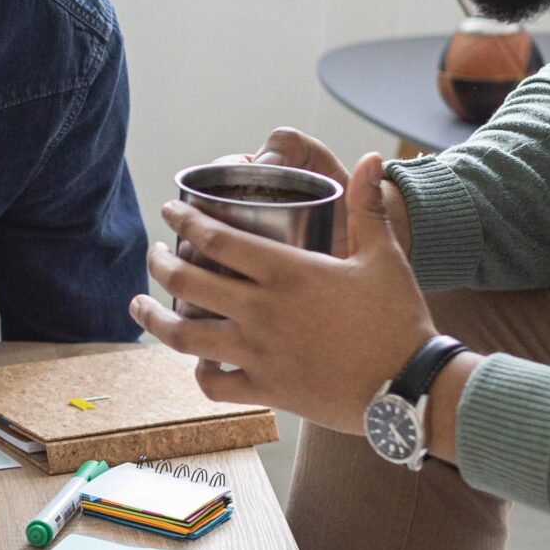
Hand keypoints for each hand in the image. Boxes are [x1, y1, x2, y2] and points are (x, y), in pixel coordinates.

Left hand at [130, 152, 435, 433]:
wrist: (411, 386)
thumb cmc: (399, 318)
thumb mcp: (384, 256)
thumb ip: (368, 206)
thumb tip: (370, 158)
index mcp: (286, 272)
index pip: (216, 238)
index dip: (184, 220)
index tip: (169, 211)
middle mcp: (263, 311)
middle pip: (187, 282)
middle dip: (159, 263)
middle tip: (153, 253)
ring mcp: (260, 354)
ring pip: (185, 336)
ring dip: (154, 318)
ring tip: (139, 305)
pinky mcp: (267, 391)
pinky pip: (215, 383)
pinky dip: (198, 372)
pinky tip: (195, 362)